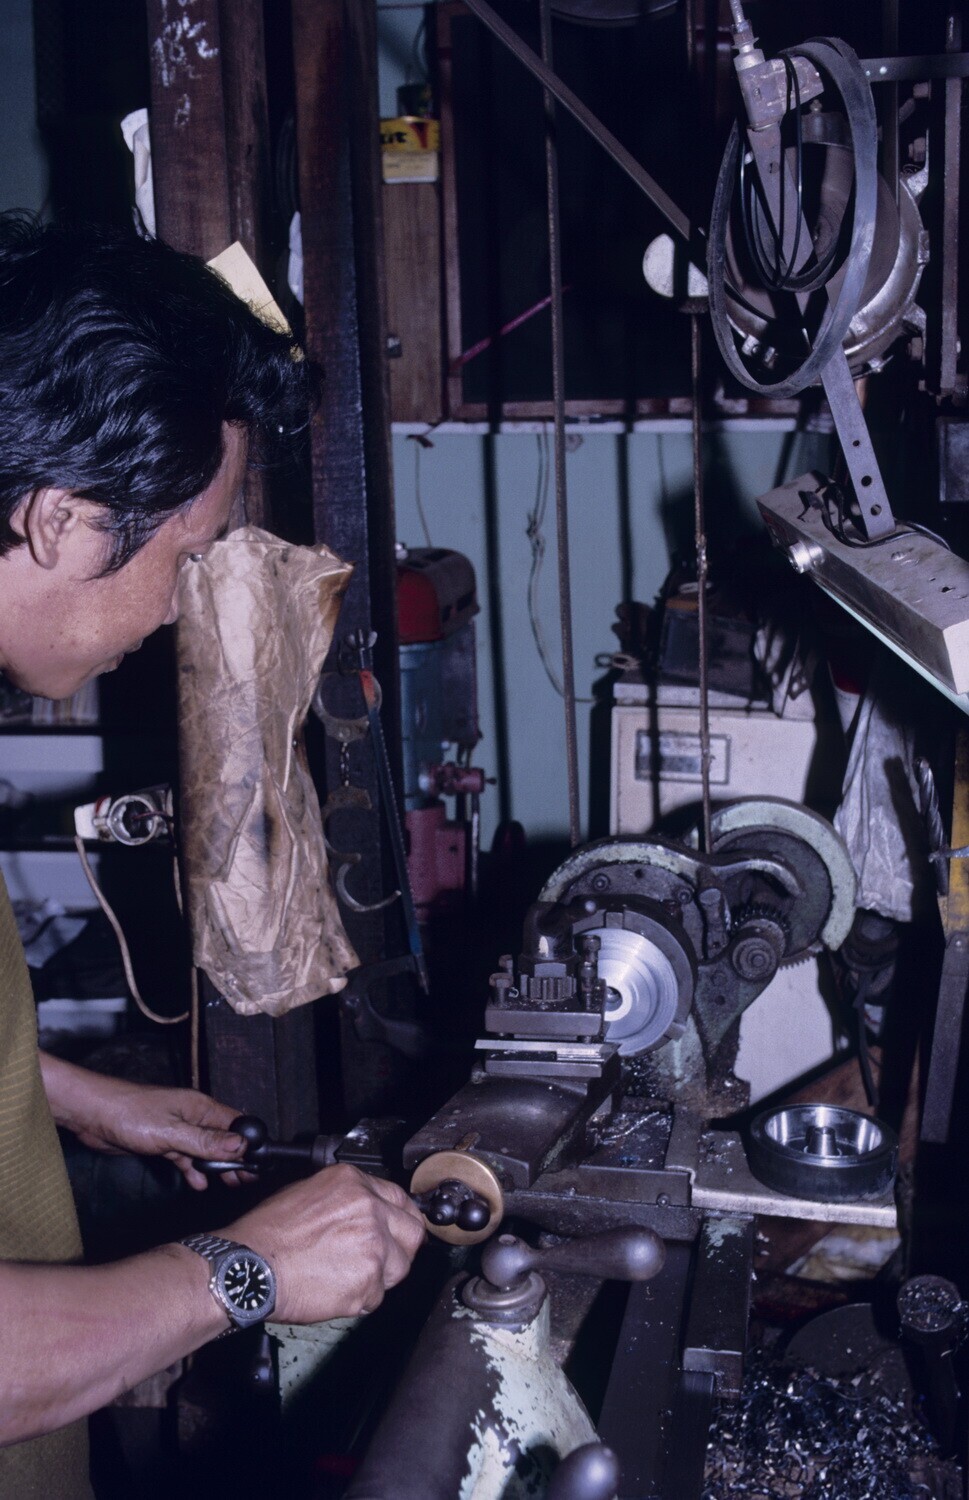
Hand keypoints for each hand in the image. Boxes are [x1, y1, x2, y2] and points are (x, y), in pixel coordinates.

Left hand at [40, 1054, 247, 1189]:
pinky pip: (185, 1157)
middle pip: (222, 1138)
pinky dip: (193, 1170)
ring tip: (229, 1184)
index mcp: (200, 1107)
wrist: (93, 1115)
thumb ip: (205, 1141)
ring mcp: (177, 1129)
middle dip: (236, 1158)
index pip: (235, 1124)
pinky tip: (198, 1183)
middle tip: (247, 1179)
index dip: (249, 1142)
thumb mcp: (172, 1132)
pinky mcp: (162, 1142)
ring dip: (216, 1166)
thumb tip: (239, 1145)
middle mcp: (192, 1117)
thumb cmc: (130, 1113)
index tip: (258, 1162)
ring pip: (204, 1150)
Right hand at [224, 1163, 425, 1322]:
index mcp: (354, 1184)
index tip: (397, 1230)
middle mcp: (370, 1210)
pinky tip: (335, 1291)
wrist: (248, 1268)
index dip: (399, 1219)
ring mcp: (373, 1247)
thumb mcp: (306, 1192)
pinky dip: (360, 1299)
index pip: (400, 1199)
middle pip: (412, 1232)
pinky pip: (377, 1296)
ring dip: (381, 1276)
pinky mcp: (368, 1283)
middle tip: (383, 1259)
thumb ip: (344, 1199)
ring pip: (400, 1266)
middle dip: (401, 1248)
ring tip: (349, 1277)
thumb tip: (363, 1210)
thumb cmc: (267, 1235)